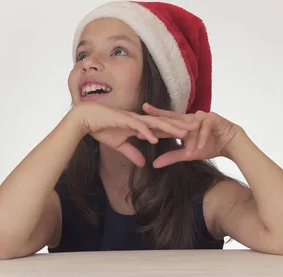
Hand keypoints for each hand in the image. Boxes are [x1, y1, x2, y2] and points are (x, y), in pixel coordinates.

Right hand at [70, 102, 198, 166]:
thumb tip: (143, 165)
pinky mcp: (122, 120)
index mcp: (139, 124)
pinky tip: (156, 139)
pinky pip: (137, 127)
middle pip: (164, 122)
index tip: (191, 134)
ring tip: (183, 134)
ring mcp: (131, 118)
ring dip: (170, 128)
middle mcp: (139, 119)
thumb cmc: (100, 129)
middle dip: (180, 125)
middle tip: (198, 129)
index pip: (162, 127)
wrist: (84, 120)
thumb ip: (133, 153)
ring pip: (155, 123)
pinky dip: (147, 132)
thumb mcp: (119, 145)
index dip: (176, 130)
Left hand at [139, 103, 242, 167]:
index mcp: (182, 125)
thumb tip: (154, 164)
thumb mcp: (188, 154)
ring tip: (182, 143)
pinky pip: (205, 129)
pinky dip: (202, 138)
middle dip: (159, 114)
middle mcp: (190, 118)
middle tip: (145, 111)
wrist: (230, 142)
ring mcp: (201, 117)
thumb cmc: (208, 145)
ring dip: (186, 135)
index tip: (136, 122)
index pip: (164, 123)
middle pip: (172, 116)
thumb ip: (171, 157)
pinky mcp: (213, 120)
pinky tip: (200, 147)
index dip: (152, 123)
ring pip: (190, 125)